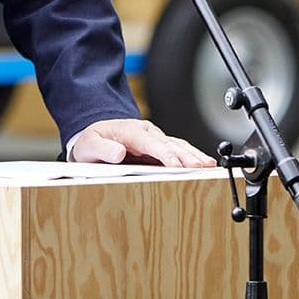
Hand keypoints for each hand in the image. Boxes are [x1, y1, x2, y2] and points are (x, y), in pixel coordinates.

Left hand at [69, 119, 215, 167]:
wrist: (94, 138)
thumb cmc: (92, 142)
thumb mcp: (89, 146)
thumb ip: (102, 149)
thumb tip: (118, 153)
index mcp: (130, 131)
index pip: (150, 143)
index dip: (165, 154)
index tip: (177, 165)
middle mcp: (146, 132)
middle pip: (169, 144)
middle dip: (186, 156)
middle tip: (202, 167)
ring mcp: (154, 138)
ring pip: (178, 145)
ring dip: (194, 155)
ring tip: (209, 166)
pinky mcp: (159, 147)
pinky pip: (178, 150)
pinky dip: (192, 156)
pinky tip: (203, 164)